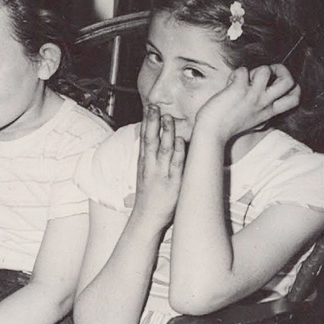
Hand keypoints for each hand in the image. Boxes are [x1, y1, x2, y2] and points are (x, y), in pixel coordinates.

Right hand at [132, 104, 185, 227]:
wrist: (146, 218)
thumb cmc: (149, 196)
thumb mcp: (145, 173)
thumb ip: (150, 158)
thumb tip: (155, 141)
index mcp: (143, 162)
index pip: (144, 138)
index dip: (146, 122)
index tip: (148, 107)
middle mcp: (150, 166)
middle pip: (150, 140)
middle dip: (152, 122)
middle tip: (154, 106)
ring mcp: (161, 174)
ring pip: (163, 149)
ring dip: (165, 133)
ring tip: (168, 117)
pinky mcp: (173, 184)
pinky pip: (176, 165)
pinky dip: (178, 152)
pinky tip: (180, 140)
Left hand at [192, 65, 300, 143]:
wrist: (211, 133)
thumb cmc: (227, 125)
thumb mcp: (253, 120)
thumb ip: (262, 110)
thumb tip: (264, 93)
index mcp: (269, 111)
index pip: (295, 99)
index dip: (293, 86)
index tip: (278, 83)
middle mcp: (264, 103)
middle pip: (289, 82)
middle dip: (281, 70)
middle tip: (267, 73)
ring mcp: (252, 96)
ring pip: (266, 71)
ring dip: (255, 69)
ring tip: (246, 79)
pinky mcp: (238, 90)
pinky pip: (242, 70)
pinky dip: (236, 73)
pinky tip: (230, 82)